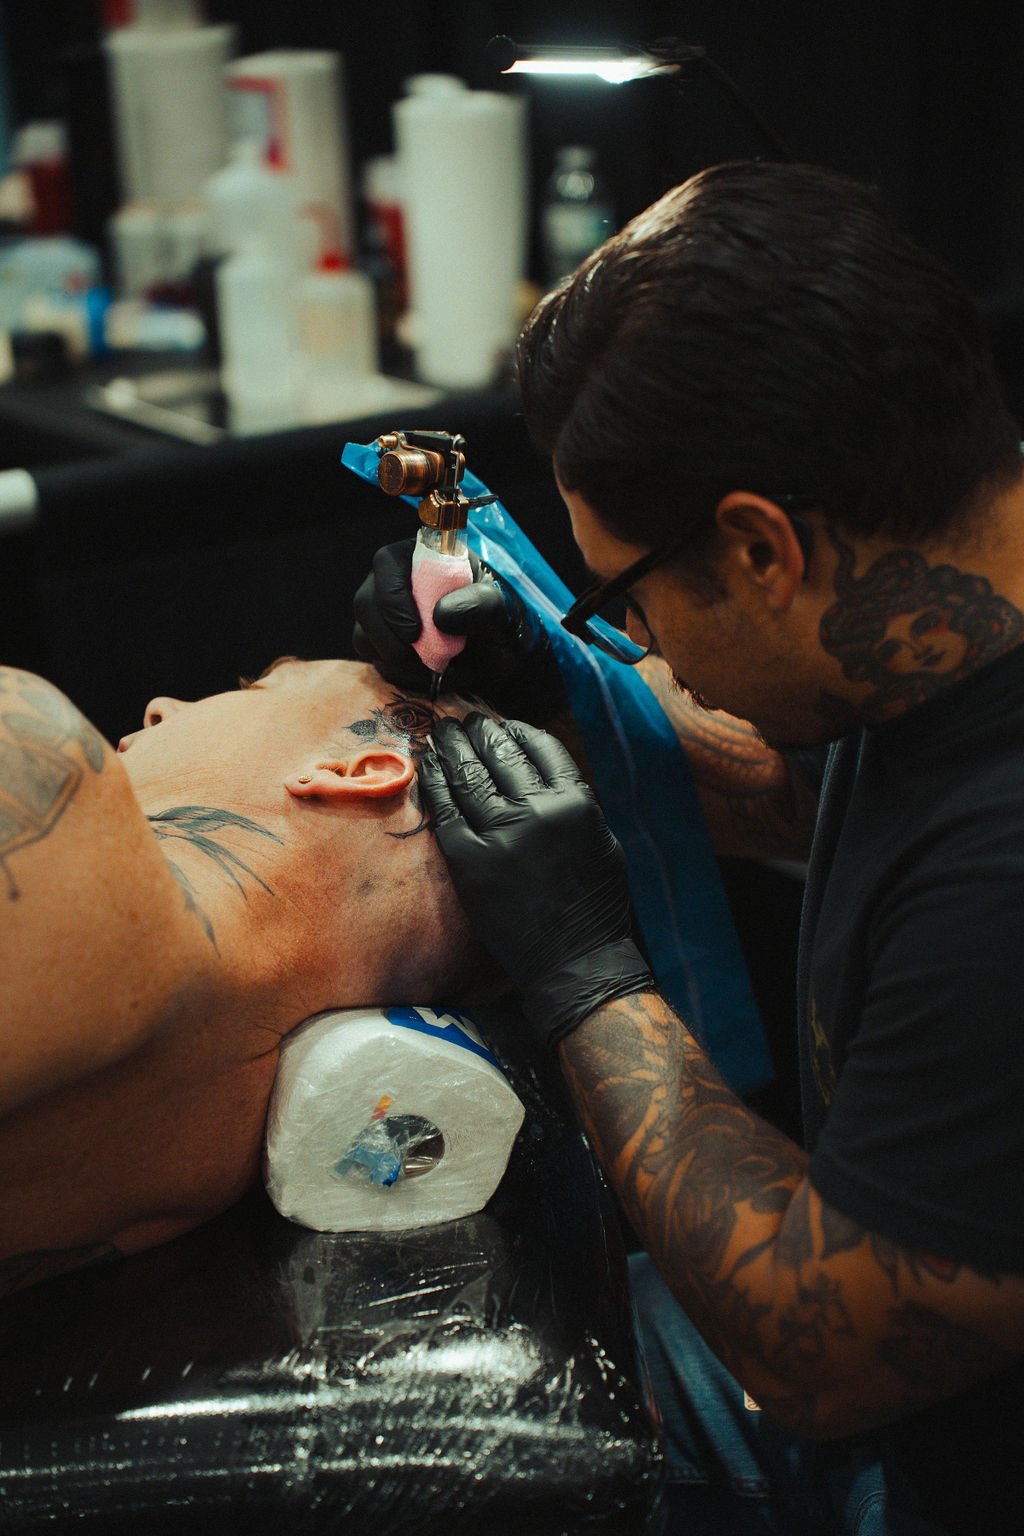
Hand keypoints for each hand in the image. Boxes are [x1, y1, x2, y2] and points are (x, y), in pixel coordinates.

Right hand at [352, 540, 563, 721]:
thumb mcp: (499, 609)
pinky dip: (399, 673)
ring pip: (363, 636)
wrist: (496, 649)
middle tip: (425, 661)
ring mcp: (381, 614)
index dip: (393, 599)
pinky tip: (427, 673)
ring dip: (397, 660)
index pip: (386, 564)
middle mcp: (392, 582)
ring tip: (436, 667)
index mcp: (418, 557)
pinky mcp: (380, 644)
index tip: (414, 632)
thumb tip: (440, 615)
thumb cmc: (496, 619)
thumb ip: (478, 604)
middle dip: (391, 639)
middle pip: (366, 604)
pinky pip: (373, 660)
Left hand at [419, 714, 653, 1047]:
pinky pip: (446, 811)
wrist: (573, 959)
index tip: (503, 724)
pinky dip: (435, 783)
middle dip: (479, 732)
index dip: (518, 730)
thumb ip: (574, 800)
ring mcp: (500, 837)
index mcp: (576, 803)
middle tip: (464, 720)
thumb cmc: (595, 903)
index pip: (541, 748)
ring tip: (442, 734)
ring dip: (452, 749)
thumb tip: (539, 769)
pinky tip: (427, 766)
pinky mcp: (469, 861)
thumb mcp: (603, 839)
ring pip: (469, 777)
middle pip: (500, 756)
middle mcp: (538, 813)